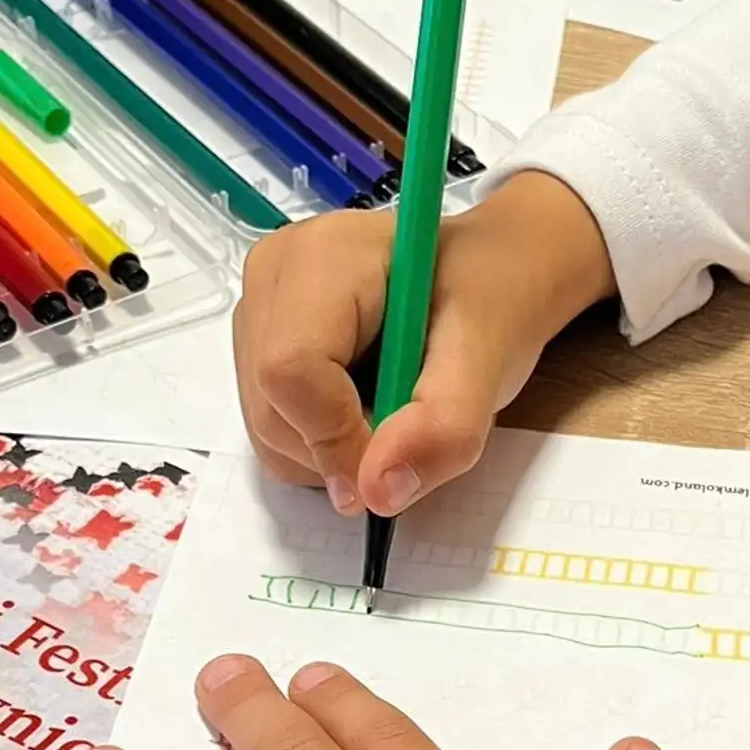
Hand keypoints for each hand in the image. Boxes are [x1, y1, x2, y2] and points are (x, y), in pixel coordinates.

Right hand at [234, 170, 615, 520]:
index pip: (289, 371)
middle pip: (271, 410)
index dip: (335, 438)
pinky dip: (322, 448)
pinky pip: (271, 433)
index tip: (394, 461)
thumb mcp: (491, 355)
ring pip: (267, 432)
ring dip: (333, 454)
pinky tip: (364, 405)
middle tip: (411, 422)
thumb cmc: (493, 296)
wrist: (491, 272)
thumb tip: (378, 492)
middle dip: (342, 451)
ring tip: (393, 404)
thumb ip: (444, 425)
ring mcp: (256, 312)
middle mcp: (271, 277)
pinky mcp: (256, 346)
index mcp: (320, 257)